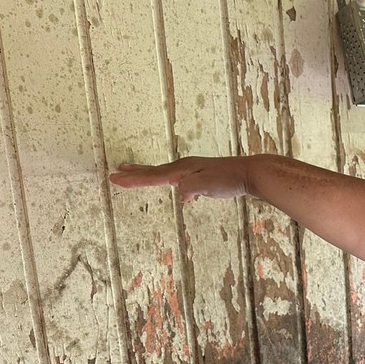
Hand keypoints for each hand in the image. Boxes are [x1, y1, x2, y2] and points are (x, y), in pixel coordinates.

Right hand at [109, 156, 252, 201]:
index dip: (134, 180)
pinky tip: (173, 186)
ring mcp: (193, 171)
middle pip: (154, 171)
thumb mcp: (207, 185)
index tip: (115, 179)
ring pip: (165, 174)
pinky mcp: (201, 176)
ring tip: (134, 172)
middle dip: (135, 174)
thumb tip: (180, 196)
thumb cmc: (229, 179)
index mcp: (183, 170)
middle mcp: (185, 168)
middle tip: (116, 173)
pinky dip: (167, 181)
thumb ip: (190, 189)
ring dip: (148, 174)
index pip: (153, 177)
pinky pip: (178, 179)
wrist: (249, 173)